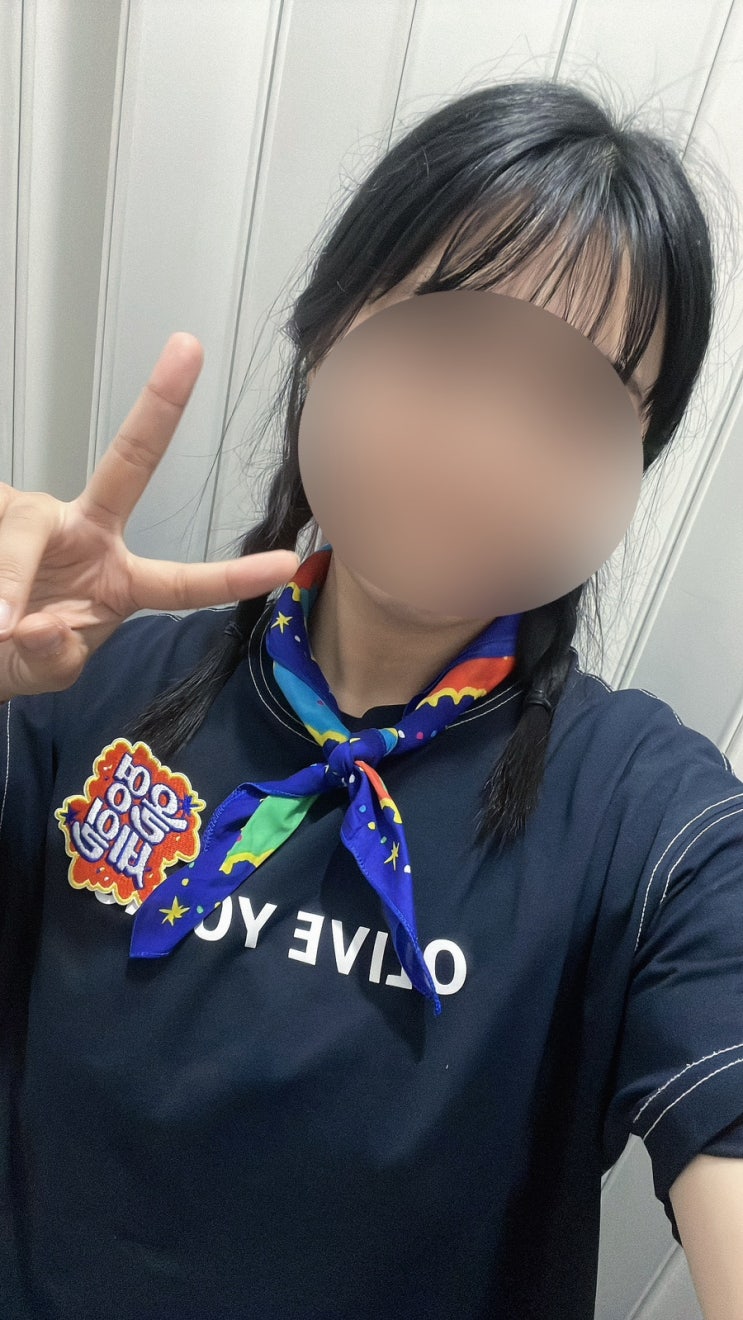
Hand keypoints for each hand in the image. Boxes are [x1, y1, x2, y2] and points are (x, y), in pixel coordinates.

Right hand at [0, 332, 298, 700]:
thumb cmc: (12, 654)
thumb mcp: (42, 673)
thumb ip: (52, 659)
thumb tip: (40, 626)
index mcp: (118, 578)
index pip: (182, 581)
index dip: (231, 576)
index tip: (284, 562)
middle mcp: (84, 531)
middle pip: (127, 464)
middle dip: (160, 406)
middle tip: (189, 349)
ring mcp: (36, 515)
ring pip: (28, 527)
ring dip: (9, 581)